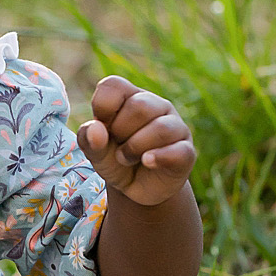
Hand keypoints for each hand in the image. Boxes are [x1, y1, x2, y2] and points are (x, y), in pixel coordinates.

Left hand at [79, 76, 196, 207]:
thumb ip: (89, 139)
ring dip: (135, 147)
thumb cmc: (116, 161)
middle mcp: (156, 106)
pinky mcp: (186, 151)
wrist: (137, 190)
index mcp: (130, 97)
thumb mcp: (96, 152)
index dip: (102, 107)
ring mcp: (175, 127)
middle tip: (118, 147)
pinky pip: (179, 151)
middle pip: (139, 106)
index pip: (114, 85)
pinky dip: (159, 157)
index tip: (103, 126)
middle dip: (120, 131)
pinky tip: (147, 162)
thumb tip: (96, 128)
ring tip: (128, 159)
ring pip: (161, 128)